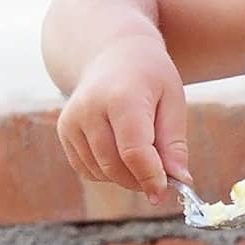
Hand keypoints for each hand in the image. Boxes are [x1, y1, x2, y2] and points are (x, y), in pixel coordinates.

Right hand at [55, 36, 191, 201]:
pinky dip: (108, 171)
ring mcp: (72, 121)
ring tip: (144, 156)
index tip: (165, 191)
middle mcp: (90, 109)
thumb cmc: (150, 77)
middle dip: (141, 180)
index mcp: (122, 98)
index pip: (134, 151)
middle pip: (115, 165)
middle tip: (161, 177)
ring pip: (100, 172)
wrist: (114, 53)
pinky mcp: (64, 131)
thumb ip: (174, 143)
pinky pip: (87, 169)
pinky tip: (122, 151)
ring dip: (126, 177)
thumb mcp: (173, 101)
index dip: (151, 177)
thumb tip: (180, 181)